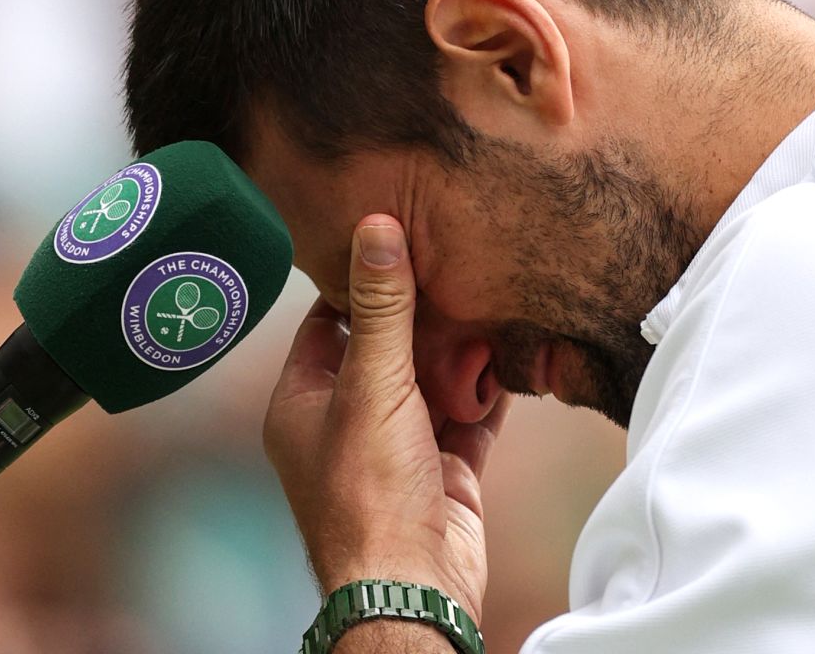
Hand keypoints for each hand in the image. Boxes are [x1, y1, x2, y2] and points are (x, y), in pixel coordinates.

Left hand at [264, 214, 508, 622]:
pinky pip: (467, 417)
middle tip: (454, 266)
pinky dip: (487, 392)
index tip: (391, 245)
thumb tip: (375, 228)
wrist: (412, 585)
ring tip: (488, 300)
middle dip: (420, 318)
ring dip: (458, 354)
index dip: (357, 287)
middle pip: (384, 351)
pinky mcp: (441, 470)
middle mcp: (345, 423)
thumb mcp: (371, 385)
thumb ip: (380, 308)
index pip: (326, 325)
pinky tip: (511, 357)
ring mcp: (396, 449)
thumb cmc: (369, 493)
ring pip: (429, 384)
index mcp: (303, 403)